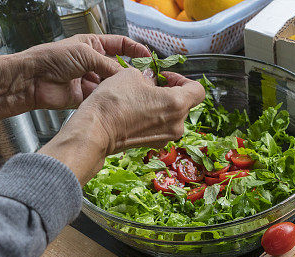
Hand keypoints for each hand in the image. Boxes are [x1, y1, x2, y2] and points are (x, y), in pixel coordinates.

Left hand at [0, 34, 150, 126]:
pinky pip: (104, 98)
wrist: (32, 80)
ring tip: (134, 92)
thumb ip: (109, 65)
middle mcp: (93, 62)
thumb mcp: (85, 54)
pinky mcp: (87, 97)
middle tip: (146, 79)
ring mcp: (90, 80)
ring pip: (113, 84)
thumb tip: (129, 76)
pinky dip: (111, 99)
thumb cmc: (52, 59)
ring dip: (121, 88)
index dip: (135, 50)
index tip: (149, 57)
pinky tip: (119, 101)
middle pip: (119, 67)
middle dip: (131, 72)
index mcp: (92, 45)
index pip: (119, 45)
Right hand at [39, 68, 205, 183]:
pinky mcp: (155, 143)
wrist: (96, 130)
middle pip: (185, 103)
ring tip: (141, 97)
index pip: (198, 90)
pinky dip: (154, 117)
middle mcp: (177, 124)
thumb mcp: (131, 75)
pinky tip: (136, 111)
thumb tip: (151, 79)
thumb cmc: (113, 103)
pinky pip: (162, 126)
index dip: (183, 79)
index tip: (166, 77)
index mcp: (177, 104)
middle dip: (170, 91)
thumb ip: (148, 76)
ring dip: (162, 104)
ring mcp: (166, 136)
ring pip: (173, 116)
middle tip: (151, 84)